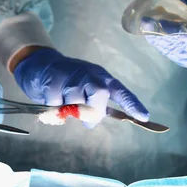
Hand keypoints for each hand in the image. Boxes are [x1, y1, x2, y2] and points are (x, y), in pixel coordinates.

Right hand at [13, 48, 148, 127]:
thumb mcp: (86, 89)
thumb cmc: (69, 82)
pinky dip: (53, 108)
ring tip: (63, 103)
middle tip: (85, 118)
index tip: (144, 117)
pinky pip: (55, 104)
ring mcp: (70, 75)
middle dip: (93, 110)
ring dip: (69, 110)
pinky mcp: (52, 80)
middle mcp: (88, 74)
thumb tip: (93, 121)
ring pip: (75, 102)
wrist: (42, 64)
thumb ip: (94, 104)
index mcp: (101, 78)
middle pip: (99, 94)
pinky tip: (52, 98)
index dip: (132, 104)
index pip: (120, 91)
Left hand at [145, 0, 186, 68]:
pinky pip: (176, 56)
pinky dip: (163, 46)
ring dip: (160, 42)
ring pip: (178, 53)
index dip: (182, 32)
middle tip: (146, 24)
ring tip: (145, 29)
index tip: (163, 25)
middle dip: (164, 35)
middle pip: (186, 47)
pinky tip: (151, 36)